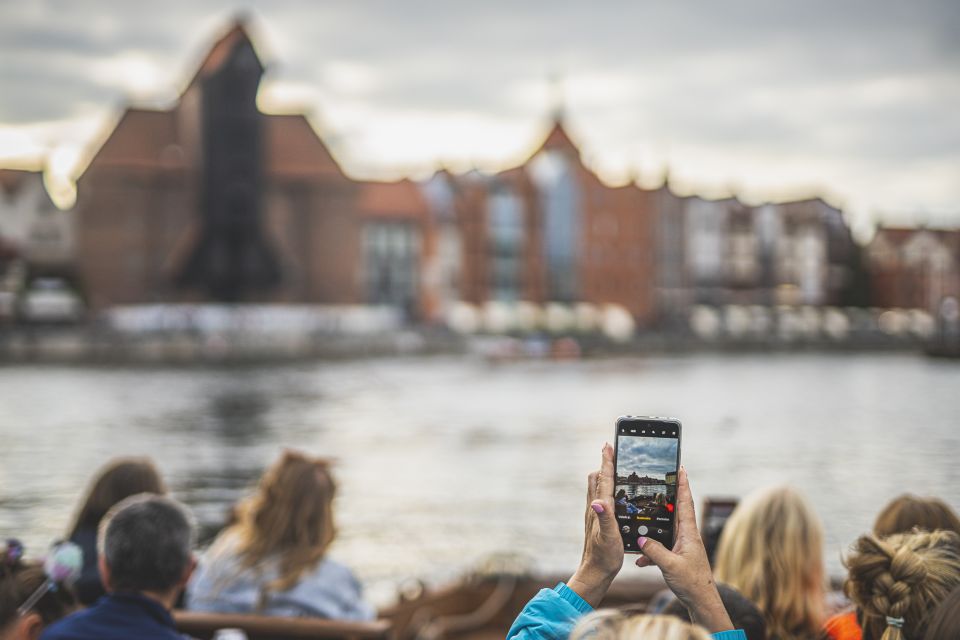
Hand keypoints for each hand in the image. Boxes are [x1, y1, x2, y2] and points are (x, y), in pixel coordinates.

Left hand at [567, 442, 622, 607]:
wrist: (595, 572)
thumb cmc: (603, 556)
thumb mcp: (608, 538)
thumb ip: (605, 519)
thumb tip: (598, 501)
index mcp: (599, 508)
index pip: (603, 479)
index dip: (606, 462)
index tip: (608, 445)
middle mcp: (595, 508)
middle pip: (597, 479)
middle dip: (605, 464)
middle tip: (614, 453)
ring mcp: (595, 514)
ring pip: (598, 488)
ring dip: (605, 476)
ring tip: (615, 468)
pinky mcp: (598, 521)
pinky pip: (602, 499)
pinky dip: (608, 490)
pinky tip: (615, 495)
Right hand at [634, 467, 732, 632]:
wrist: (702, 602)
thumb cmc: (692, 583)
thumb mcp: (670, 566)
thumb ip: (654, 551)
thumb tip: (641, 538)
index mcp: (689, 534)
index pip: (685, 503)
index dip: (683, 484)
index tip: (680, 468)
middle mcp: (687, 536)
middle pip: (676, 510)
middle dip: (668, 495)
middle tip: (659, 480)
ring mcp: (682, 546)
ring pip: (666, 528)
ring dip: (655, 524)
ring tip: (643, 516)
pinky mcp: (677, 556)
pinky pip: (661, 546)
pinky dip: (651, 550)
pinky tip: (641, 559)